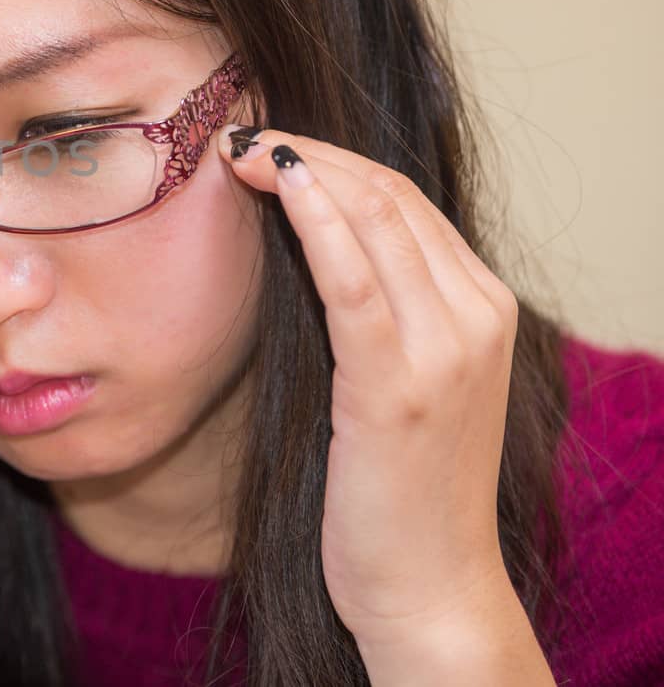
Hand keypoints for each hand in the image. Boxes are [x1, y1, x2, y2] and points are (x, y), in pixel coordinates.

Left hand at [218, 124, 541, 676]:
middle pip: (388, 195)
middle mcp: (476, 314)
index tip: (260, 140)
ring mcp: (445, 349)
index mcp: (482, 303)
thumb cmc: (398, 483)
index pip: (402, 198)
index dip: (328, 157)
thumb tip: (306, 233)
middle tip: (236, 133)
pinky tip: (278, 185)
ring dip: (298, 171)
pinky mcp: (398, 386)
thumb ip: (373, 305)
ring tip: (236, 150)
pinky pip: (356, 281)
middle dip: (307, 152)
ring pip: (374, 221)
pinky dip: (317, 222)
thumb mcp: (396, 375)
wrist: (429, 585)